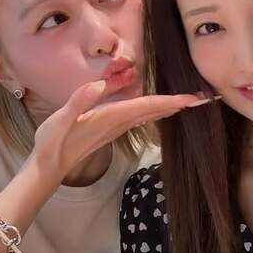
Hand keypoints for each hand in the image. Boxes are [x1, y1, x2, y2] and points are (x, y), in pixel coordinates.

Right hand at [31, 80, 208, 183]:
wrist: (49, 167)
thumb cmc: (52, 143)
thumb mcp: (60, 120)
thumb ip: (79, 102)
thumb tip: (98, 85)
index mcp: (109, 118)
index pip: (145, 106)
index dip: (168, 101)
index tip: (191, 98)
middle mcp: (117, 124)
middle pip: (153, 112)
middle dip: (177, 104)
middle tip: (203, 98)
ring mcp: (114, 129)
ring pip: (148, 116)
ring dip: (168, 108)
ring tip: (187, 101)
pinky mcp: (109, 130)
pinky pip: (138, 119)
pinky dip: (153, 112)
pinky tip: (159, 110)